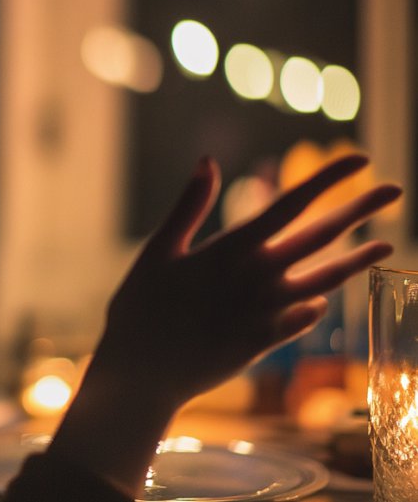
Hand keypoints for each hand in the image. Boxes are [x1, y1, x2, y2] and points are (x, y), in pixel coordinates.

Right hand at [99, 153, 399, 404]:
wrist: (142, 374)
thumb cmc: (140, 307)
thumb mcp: (158, 250)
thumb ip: (189, 205)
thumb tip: (207, 160)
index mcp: (230, 249)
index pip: (289, 204)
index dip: (327, 179)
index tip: (360, 158)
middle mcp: (258, 277)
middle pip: (321, 237)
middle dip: (359, 209)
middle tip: (395, 190)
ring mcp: (267, 312)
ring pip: (327, 281)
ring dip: (359, 261)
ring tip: (387, 246)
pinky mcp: (266, 342)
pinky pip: (304, 319)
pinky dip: (317, 306)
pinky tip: (322, 301)